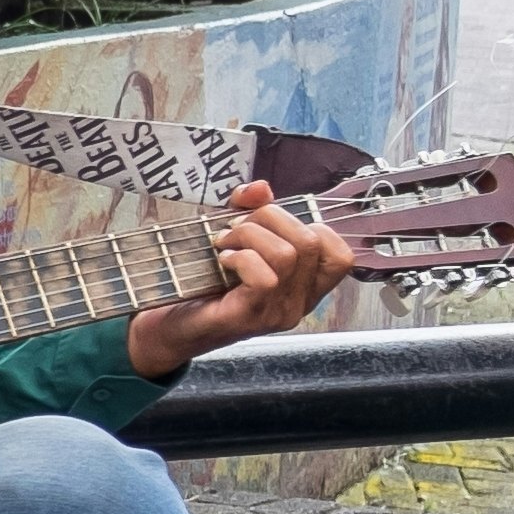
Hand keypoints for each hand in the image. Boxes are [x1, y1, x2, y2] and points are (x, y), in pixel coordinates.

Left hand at [125, 183, 354, 378]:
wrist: (173, 325)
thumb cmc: (207, 282)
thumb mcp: (237, 238)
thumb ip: (251, 209)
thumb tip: (260, 187)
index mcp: (306, 286)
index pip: (341, 255)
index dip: (309, 224)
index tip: (272, 223)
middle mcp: (299, 303)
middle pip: (311, 242)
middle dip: (270, 218)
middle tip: (237, 227)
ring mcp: (277, 313)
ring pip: (287, 256)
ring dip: (250, 235)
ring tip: (226, 243)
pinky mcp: (250, 317)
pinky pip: (265, 278)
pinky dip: (241, 258)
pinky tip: (223, 261)